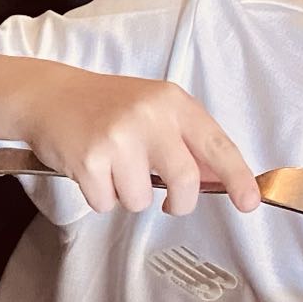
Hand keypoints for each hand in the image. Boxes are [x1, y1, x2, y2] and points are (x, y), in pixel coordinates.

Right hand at [14, 65, 260, 215]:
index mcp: (173, 103)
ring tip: (113, 169)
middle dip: (178, 204)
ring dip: (128, 196)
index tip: (249, 201)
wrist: (52, 97)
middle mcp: (149, 117)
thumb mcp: (154, 111)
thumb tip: (219, 180)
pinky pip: (107, 204)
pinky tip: (92, 171)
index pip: (215, 144)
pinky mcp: (89, 161)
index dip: (237, 177)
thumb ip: (187, 142)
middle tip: (168, 203)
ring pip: (141, 200)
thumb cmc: (106, 107)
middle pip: (184, 181)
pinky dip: (100, 197)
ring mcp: (118, 139)